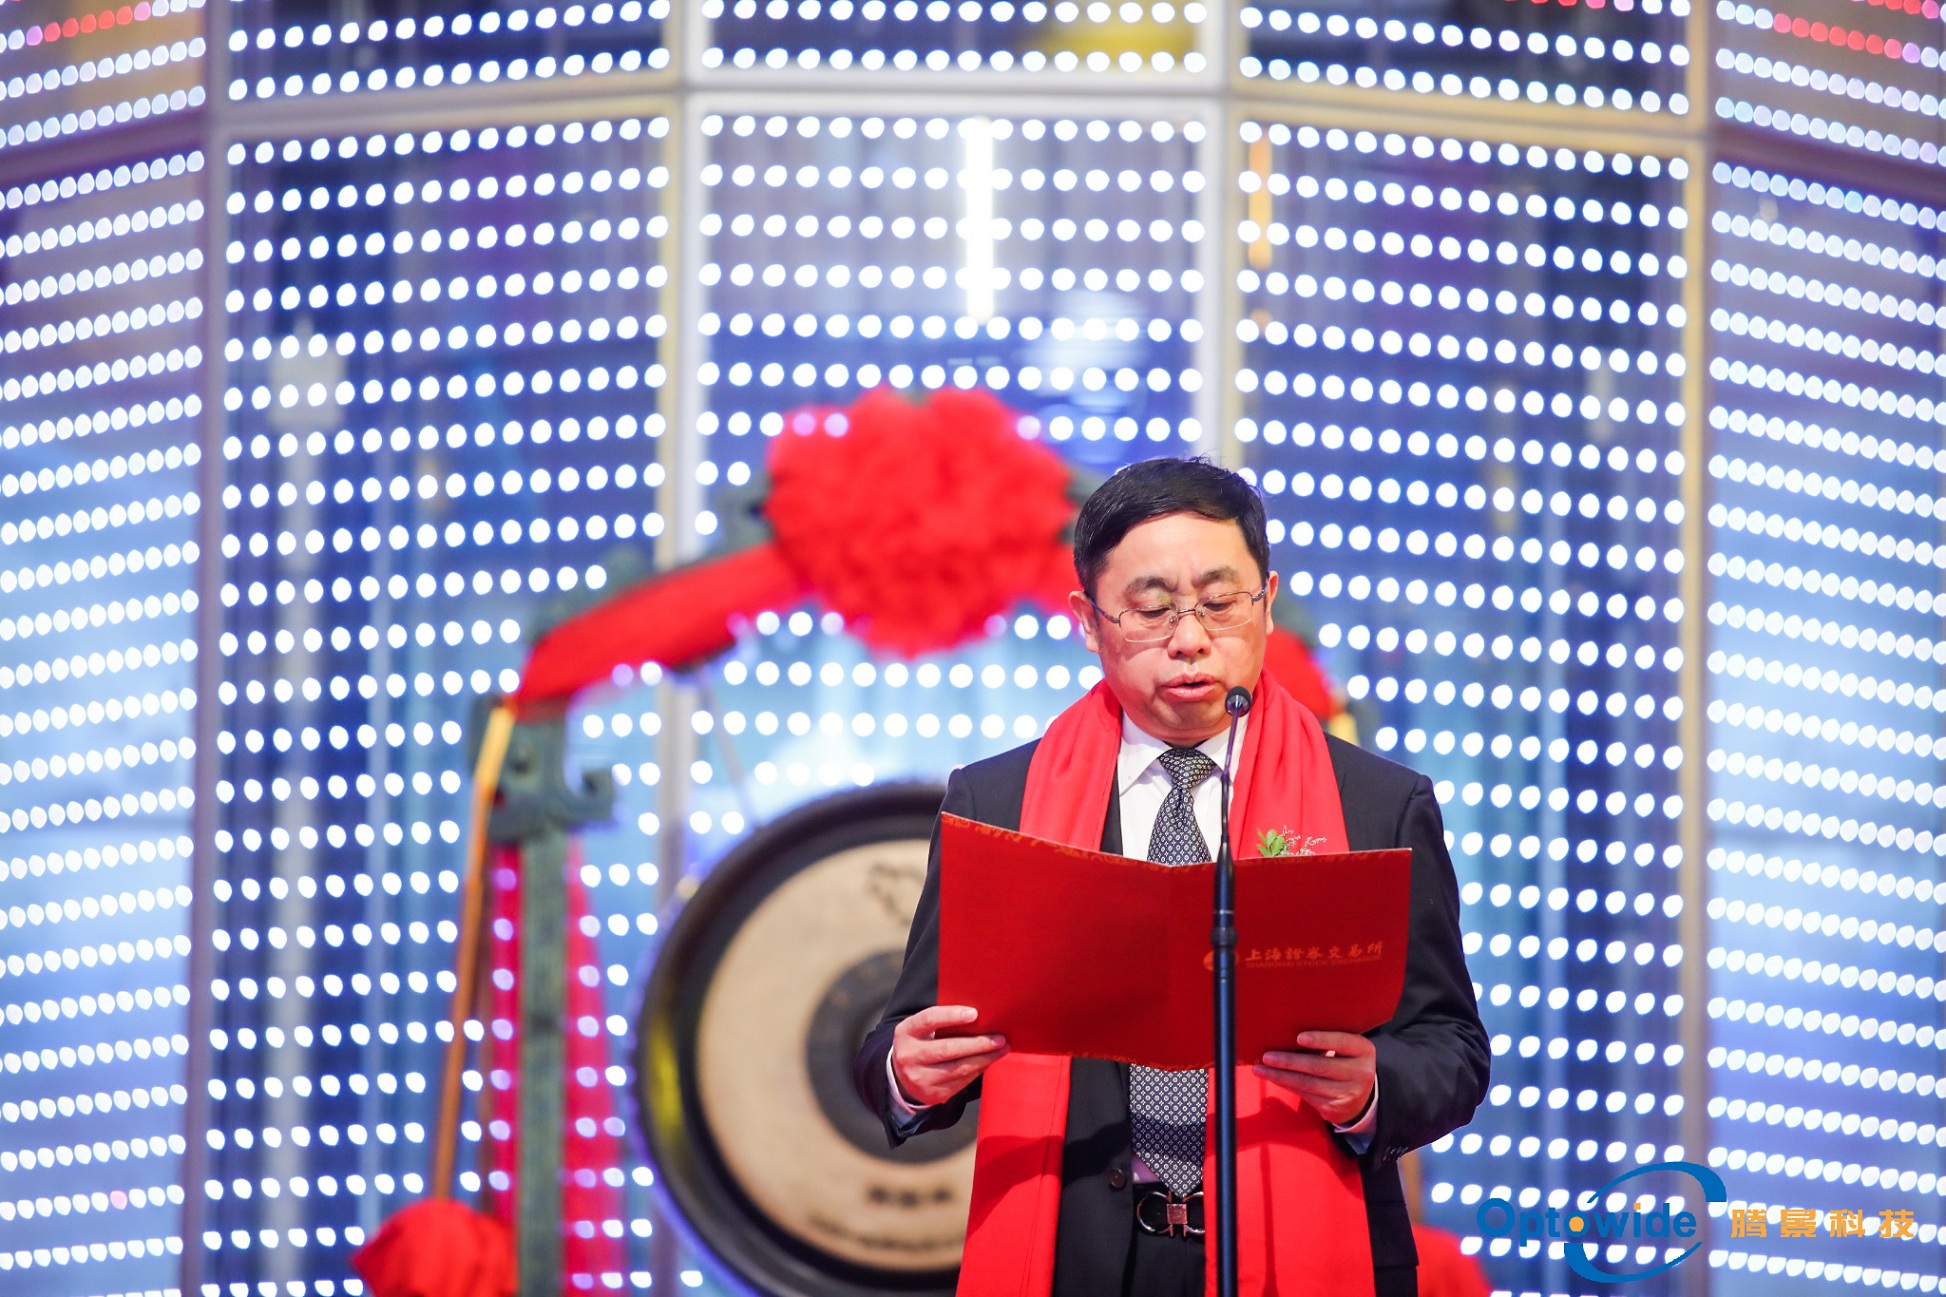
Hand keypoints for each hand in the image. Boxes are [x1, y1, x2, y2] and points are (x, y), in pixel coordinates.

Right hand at [891, 1005, 1008, 1106]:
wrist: (903, 1075)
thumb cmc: (922, 1043)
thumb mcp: (922, 1030)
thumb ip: (943, 1022)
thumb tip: (979, 1016)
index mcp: (906, 1032)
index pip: (929, 1020)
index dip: (951, 1015)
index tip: (974, 1013)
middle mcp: (908, 1056)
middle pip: (948, 1049)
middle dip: (978, 1043)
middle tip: (1000, 1038)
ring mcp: (920, 1078)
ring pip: (958, 1068)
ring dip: (984, 1058)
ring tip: (1001, 1049)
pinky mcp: (932, 1094)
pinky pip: (961, 1082)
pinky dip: (977, 1070)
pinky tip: (988, 1062)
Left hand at [1254, 1031, 1375, 1126]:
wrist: (1362, 1098)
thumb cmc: (1347, 1062)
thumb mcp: (1348, 1049)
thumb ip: (1330, 1039)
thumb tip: (1290, 1031)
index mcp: (1364, 1051)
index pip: (1342, 1043)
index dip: (1321, 1040)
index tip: (1299, 1037)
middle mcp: (1360, 1073)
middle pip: (1320, 1066)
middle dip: (1290, 1061)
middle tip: (1267, 1056)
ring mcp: (1347, 1093)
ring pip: (1308, 1083)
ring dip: (1280, 1076)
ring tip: (1261, 1068)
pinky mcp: (1334, 1108)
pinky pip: (1305, 1095)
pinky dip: (1286, 1085)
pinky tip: (1273, 1078)